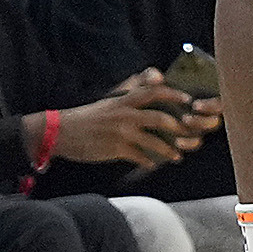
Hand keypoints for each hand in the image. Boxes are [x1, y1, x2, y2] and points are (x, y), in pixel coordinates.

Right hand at [60, 72, 201, 172]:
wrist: (62, 131)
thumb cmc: (87, 116)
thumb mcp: (110, 100)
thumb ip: (130, 92)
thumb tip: (152, 85)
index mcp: (124, 99)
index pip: (153, 91)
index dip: (173, 94)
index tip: (188, 99)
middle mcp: (125, 114)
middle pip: (159, 117)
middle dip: (178, 126)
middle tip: (190, 132)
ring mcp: (121, 132)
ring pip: (154, 141)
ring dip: (169, 150)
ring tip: (178, 156)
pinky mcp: (116, 149)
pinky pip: (139, 157)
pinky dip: (149, 162)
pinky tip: (152, 165)